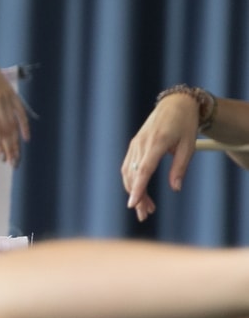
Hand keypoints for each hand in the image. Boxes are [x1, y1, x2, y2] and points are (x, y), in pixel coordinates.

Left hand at [0, 52, 30, 166]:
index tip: (2, 159)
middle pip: (6, 130)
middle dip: (10, 148)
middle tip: (13, 164)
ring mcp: (5, 96)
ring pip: (14, 124)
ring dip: (16, 142)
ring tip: (17, 156)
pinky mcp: (11, 92)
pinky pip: (20, 111)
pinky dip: (24, 125)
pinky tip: (26, 138)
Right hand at [120, 93, 198, 221]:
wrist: (175, 103)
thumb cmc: (186, 124)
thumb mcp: (189, 145)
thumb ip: (180, 168)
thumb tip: (175, 188)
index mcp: (158, 142)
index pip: (144, 170)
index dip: (138, 189)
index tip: (133, 204)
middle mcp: (142, 144)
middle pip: (134, 176)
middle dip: (138, 197)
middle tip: (146, 214)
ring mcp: (135, 144)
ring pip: (128, 174)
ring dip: (134, 191)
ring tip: (145, 206)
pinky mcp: (134, 145)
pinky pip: (128, 167)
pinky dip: (131, 181)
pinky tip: (139, 191)